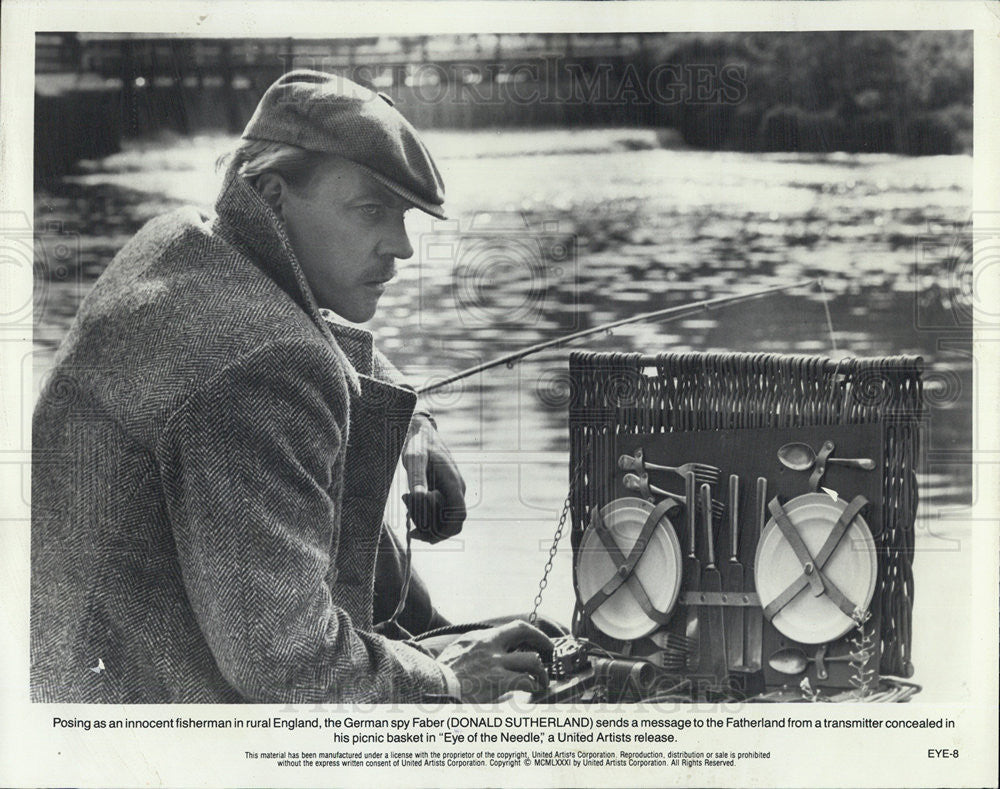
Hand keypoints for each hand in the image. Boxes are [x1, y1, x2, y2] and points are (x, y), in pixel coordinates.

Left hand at [401, 414, 465, 542]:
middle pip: (452, 523)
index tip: (422, 534)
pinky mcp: (447, 489)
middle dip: (431, 529)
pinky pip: (441, 510)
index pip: (458, 516)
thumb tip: (420, 498)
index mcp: (453, 483)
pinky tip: (409, 500)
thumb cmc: (418, 444)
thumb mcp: (413, 459)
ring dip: (426, 520)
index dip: (444, 531)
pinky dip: (426, 512)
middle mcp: (457, 488)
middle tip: (409, 525)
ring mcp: (453, 490)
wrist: (422, 432)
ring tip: (406, 502)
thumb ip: (417, 478)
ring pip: (445, 518)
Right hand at [435, 621, 552, 701]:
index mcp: (476, 638)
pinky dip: (533, 685)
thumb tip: (479, 659)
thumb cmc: (437, 677)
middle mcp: (488, 644)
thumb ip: (469, 651)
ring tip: (542, 678)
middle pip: (522, 630)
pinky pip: (525, 680)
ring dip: (541, 670)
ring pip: (531, 659)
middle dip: (540, 638)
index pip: (506, 628)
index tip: (530, 640)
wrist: (432, 689)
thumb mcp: (452, 654)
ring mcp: (495, 662)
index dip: (524, 634)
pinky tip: (535, 690)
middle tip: (548, 648)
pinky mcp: (498, 681)